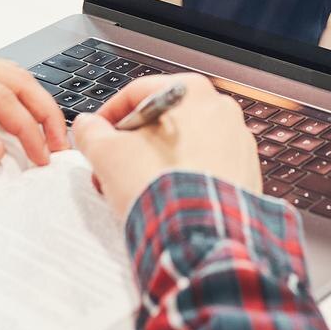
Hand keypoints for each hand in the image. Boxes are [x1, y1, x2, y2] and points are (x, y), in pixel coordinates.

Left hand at [0, 46, 67, 171]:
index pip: (0, 96)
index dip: (27, 128)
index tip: (42, 158)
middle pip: (14, 79)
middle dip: (42, 112)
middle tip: (59, 148)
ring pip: (6, 81)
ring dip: (29, 107)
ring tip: (47, 139)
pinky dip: (10, 107)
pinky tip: (17, 128)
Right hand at [69, 74, 261, 219]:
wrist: (200, 236)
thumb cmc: (162, 189)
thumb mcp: (107, 154)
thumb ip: (91, 133)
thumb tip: (87, 127)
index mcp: (190, 93)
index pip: (137, 94)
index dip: (108, 117)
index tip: (97, 136)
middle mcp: (221, 111)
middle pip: (162, 122)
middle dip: (133, 145)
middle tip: (113, 167)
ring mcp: (237, 144)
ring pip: (184, 146)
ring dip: (155, 164)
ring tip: (135, 189)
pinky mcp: (243, 175)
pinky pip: (204, 170)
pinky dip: (182, 180)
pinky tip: (163, 200)